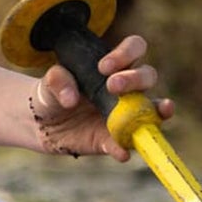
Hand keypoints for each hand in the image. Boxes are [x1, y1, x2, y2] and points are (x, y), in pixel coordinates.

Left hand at [29, 33, 171, 159]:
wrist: (43, 124)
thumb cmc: (52, 94)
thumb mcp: (48, 82)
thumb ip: (57, 81)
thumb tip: (70, 98)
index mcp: (114, 66)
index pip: (135, 49)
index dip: (126, 53)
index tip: (104, 67)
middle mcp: (127, 89)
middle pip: (148, 76)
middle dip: (135, 78)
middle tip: (112, 85)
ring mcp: (126, 116)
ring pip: (152, 110)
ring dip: (156, 110)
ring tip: (159, 110)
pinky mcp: (115, 140)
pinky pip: (126, 145)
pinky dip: (125, 148)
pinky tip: (120, 151)